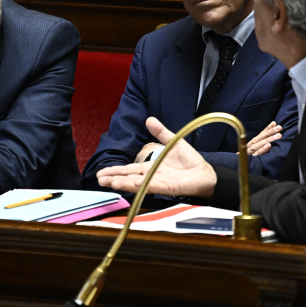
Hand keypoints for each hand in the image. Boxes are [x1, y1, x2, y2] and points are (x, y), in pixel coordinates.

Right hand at [97, 117, 216, 199]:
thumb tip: (149, 119)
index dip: (116, 170)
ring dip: (122, 183)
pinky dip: (140, 186)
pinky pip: (151, 186)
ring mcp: (158, 183)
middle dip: (114, 178)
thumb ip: (160, 132)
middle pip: (129, 177)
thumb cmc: (191, 162)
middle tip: (99, 179)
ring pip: (137, 183)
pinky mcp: (167, 187)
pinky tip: (129, 185)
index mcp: (151, 167)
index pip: (130, 169)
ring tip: (108, 183)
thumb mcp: (172, 142)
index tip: (102, 172)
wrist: (207, 173)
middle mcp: (152, 176)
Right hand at [242, 121, 281, 156]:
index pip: (261, 134)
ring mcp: (250, 151)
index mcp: (253, 142)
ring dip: (269, 139)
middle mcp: (251, 145)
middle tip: (279, 127)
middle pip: (260, 137)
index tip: (274, 123)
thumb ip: (264, 143)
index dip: (267, 128)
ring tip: (278, 135)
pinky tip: (269, 145)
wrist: (237, 165)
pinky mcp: (251, 158)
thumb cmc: (250, 157)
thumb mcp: (257, 150)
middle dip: (270, 132)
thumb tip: (272, 137)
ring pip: (259, 144)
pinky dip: (263, 149)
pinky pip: (257, 153)